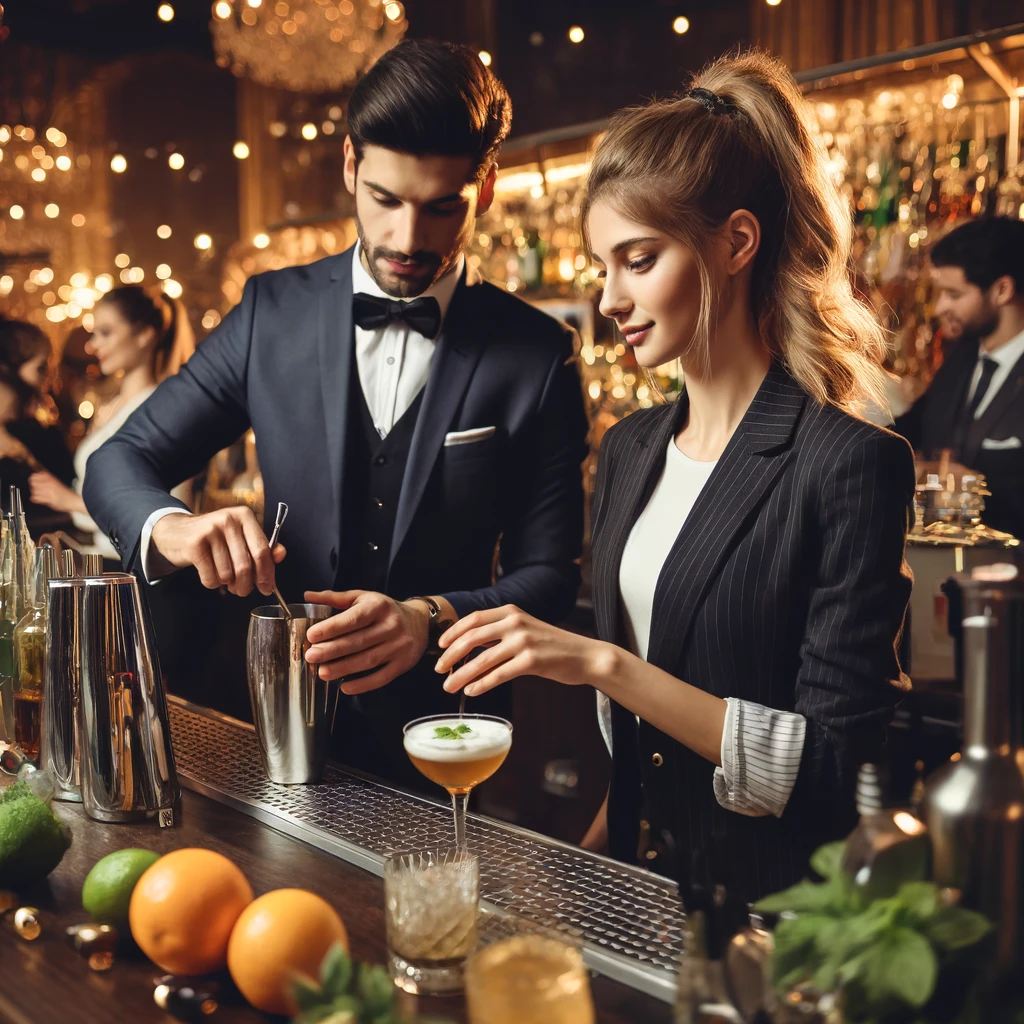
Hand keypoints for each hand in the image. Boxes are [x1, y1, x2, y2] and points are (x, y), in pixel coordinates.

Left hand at [29, 472, 85, 514]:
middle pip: (32, 484)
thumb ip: (43, 478)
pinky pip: (36, 498)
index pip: (33, 477)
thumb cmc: (63, 491)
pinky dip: (37, 499)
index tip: (36, 484)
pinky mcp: (49, 499)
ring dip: (37, 494)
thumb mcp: (53, 481)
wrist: (73, 500)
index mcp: (50, 477)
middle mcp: (49, 483)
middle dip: (34, 488)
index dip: (33, 481)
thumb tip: (32, 472)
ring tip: (43, 495)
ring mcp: (49, 491)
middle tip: (40, 491)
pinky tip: (41, 499)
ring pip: (34, 492)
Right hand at [150, 506, 284, 595]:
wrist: (176, 532)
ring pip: (228, 574)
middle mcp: (228, 519)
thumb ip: (261, 547)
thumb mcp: (240, 537)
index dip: (267, 573)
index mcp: (244, 516)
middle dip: (247, 585)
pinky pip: (211, 578)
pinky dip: (212, 583)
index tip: (267, 588)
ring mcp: (210, 530)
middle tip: (243, 591)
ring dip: (227, 584)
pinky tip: (209, 574)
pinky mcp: (194, 544)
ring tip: (223, 577)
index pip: (262, 550)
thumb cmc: (215, 538)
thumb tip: (281, 554)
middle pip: (246, 565)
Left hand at [302, 590, 430, 694]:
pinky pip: (382, 677)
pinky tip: (345, 687)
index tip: (312, 635)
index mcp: (379, 606)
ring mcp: (399, 646)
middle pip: (359, 641)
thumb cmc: (384, 609)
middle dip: (333, 650)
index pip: (355, 618)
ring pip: (368, 660)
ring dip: (344, 668)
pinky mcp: (403, 663)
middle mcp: (391, 625)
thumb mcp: (363, 597)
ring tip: (322, 672)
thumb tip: (308, 596)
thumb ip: (336, 598)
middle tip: (311, 656)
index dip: (333, 627)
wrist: (420, 621)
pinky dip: (363, 685)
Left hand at [434, 604, 611, 696]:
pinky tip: (471, 691)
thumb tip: (468, 646)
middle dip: (451, 655)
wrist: (584, 655)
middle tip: (439, 670)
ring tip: (449, 686)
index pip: (473, 619)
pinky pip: (498, 675)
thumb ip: (500, 632)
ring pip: (482, 660)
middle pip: (472, 638)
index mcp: (511, 611)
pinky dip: (481, 684)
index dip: (453, 632)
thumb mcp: (525, 627)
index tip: (440, 646)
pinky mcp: (532, 661)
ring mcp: (524, 641)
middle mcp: (515, 622)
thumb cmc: (552, 645)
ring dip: (461, 675)